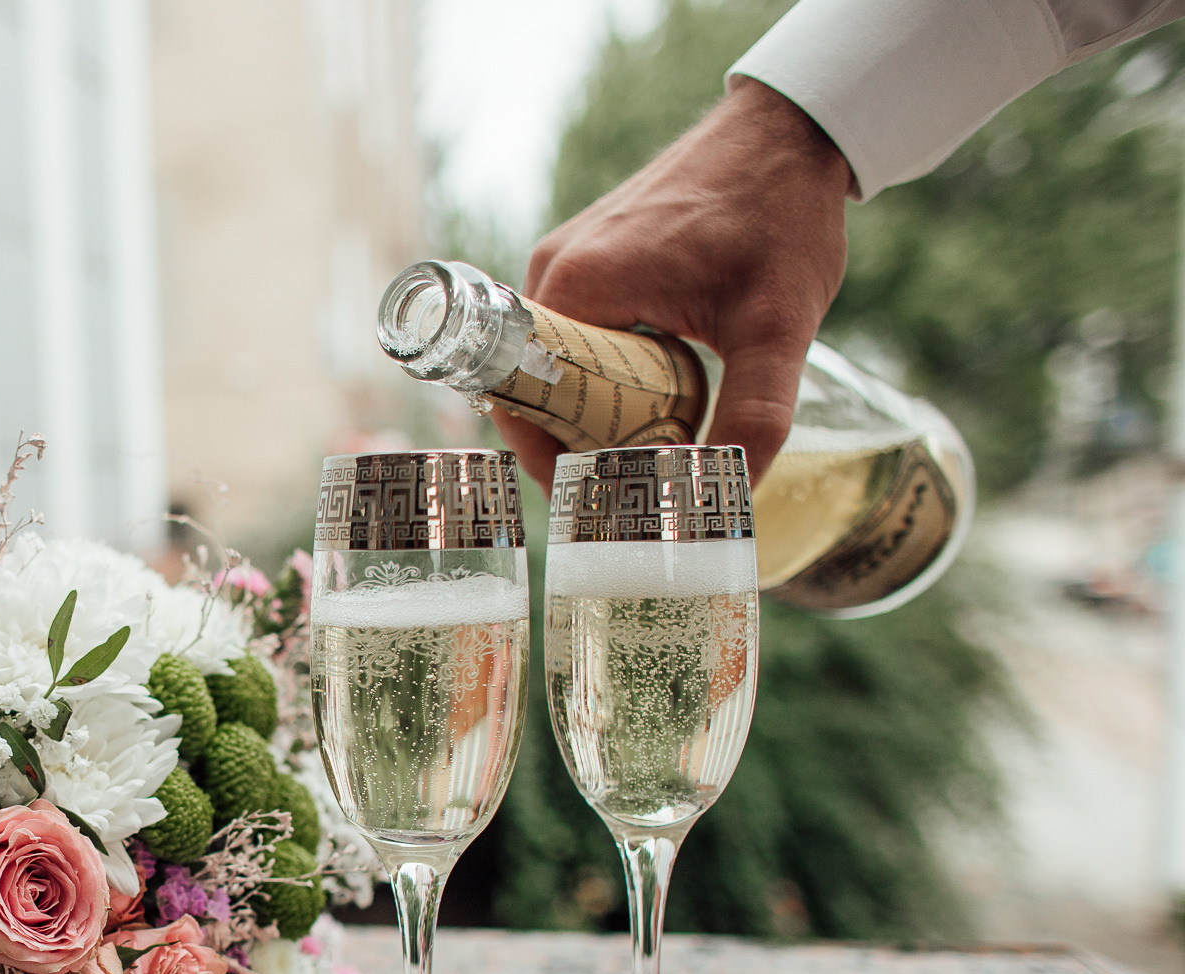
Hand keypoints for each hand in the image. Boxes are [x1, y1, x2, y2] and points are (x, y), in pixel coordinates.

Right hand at [496, 76, 851, 490]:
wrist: (789, 132)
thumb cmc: (779, 215)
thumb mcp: (778, 328)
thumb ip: (756, 416)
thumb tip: (727, 492)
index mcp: (575, 290)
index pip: (523, 405)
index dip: (553, 464)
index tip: (597, 502)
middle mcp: (553, 274)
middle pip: (536, 390)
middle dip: (578, 445)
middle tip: (631, 487)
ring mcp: (565, 261)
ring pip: (555, 366)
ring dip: (594, 410)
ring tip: (647, 446)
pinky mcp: (587, 256)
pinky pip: (572, 336)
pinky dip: (602, 374)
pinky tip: (652, 396)